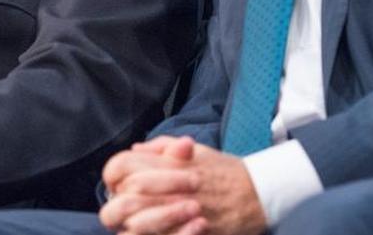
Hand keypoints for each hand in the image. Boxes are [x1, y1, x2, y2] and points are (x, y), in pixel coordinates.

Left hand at [101, 139, 265, 234]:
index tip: (118, 184)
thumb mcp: (195, 150)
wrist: (259, 192)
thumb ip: (162, 147)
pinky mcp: (192, 231)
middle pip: (124, 198)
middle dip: (118, 206)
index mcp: (168, 163)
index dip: (113, 176)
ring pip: (138, 224)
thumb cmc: (225, 171)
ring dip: (133, 225)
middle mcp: (170, 186)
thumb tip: (134, 150)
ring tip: (140, 224)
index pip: (122, 166)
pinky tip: (160, 232)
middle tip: (124, 210)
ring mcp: (181, 211)